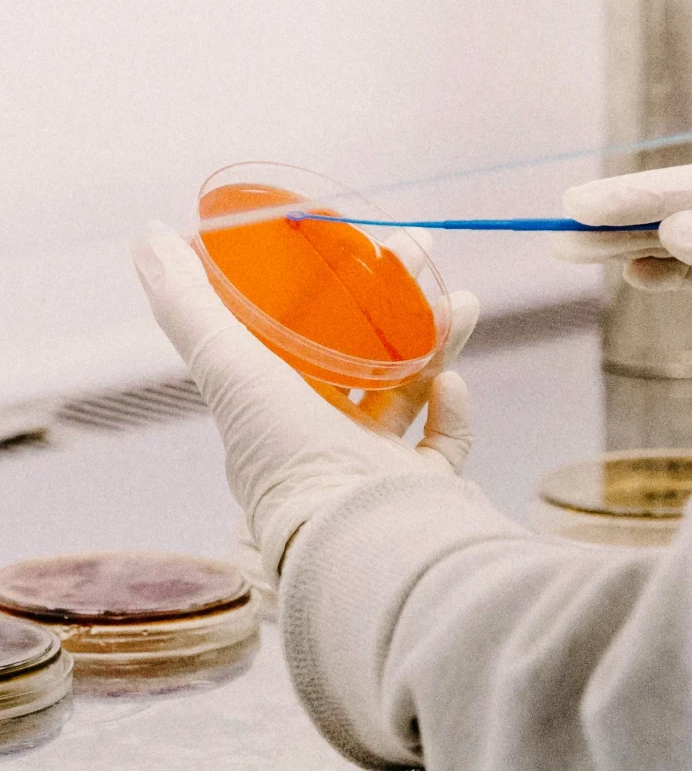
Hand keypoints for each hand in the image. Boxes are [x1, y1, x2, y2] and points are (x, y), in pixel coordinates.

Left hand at [133, 222, 478, 580]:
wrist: (357, 535)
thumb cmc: (287, 456)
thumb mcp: (229, 367)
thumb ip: (188, 305)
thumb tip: (150, 235)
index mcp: (278, 408)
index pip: (304, 333)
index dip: (329, 284)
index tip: (355, 240)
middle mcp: (324, 436)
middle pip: (364, 351)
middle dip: (395, 297)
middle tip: (420, 250)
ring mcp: (376, 465)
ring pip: (411, 387)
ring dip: (435, 339)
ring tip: (462, 302)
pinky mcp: (422, 488)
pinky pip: (443, 441)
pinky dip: (451, 412)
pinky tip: (452, 382)